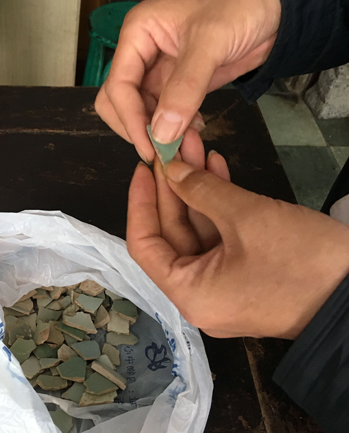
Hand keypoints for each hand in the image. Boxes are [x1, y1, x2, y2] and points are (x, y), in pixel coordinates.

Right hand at [95, 0, 280, 161]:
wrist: (274, 8)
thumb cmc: (241, 5)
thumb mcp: (211, 42)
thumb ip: (185, 87)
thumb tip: (162, 132)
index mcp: (138, 33)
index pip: (118, 86)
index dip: (130, 119)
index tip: (149, 145)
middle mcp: (141, 53)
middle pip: (117, 102)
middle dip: (135, 127)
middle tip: (160, 149)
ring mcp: (156, 71)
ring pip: (138, 112)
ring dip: (154, 131)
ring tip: (180, 142)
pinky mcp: (175, 86)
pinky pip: (161, 114)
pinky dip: (171, 128)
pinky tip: (191, 130)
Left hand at [127, 152, 348, 338]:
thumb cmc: (299, 259)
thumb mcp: (247, 217)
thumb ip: (201, 190)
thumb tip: (170, 169)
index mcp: (189, 292)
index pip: (144, 245)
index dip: (140, 202)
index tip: (143, 166)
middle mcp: (200, 293)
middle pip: (173, 233)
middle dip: (174, 185)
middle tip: (174, 145)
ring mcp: (224, 284)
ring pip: (199, 230)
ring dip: (198, 188)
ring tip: (196, 146)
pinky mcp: (247, 273)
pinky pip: (222, 236)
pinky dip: (220, 204)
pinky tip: (216, 167)